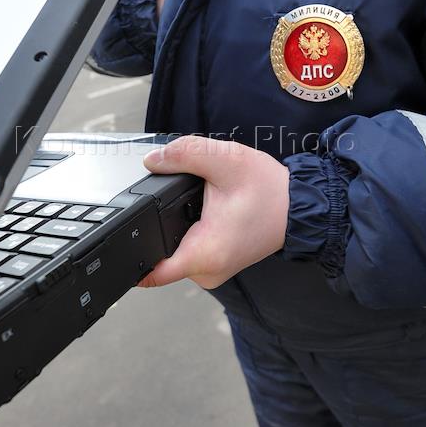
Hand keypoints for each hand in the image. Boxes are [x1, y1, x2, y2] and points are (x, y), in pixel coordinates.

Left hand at [139, 136, 288, 289]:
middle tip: (187, 199)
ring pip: (174, 251)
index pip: (151, 272)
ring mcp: (211, 271)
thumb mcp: (226, 160)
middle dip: (161, 225)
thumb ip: (185, 154)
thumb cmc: (271, 191)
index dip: (131, 255)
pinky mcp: (215, 264)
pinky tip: (206, 212)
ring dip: (177, 226)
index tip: (124, 240)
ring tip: (203, 203)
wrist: (301, 206)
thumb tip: (152, 160)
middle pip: (159, 254)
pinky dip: (189, 230)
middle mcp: (207, 271)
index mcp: (205, 254)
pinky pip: (188, 250)